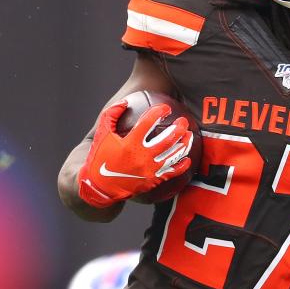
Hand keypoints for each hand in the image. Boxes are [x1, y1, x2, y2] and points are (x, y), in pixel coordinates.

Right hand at [77, 100, 192, 207]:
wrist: (100, 187)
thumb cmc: (100, 158)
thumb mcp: (101, 134)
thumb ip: (111, 115)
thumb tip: (126, 101)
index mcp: (129, 143)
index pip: (148, 123)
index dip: (159, 112)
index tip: (165, 108)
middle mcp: (142, 156)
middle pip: (168, 139)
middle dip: (179, 128)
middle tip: (183, 121)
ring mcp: (150, 170)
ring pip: (174, 154)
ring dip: (184, 143)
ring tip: (189, 135)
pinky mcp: (153, 180)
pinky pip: (173, 172)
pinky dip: (182, 165)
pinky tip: (187, 158)